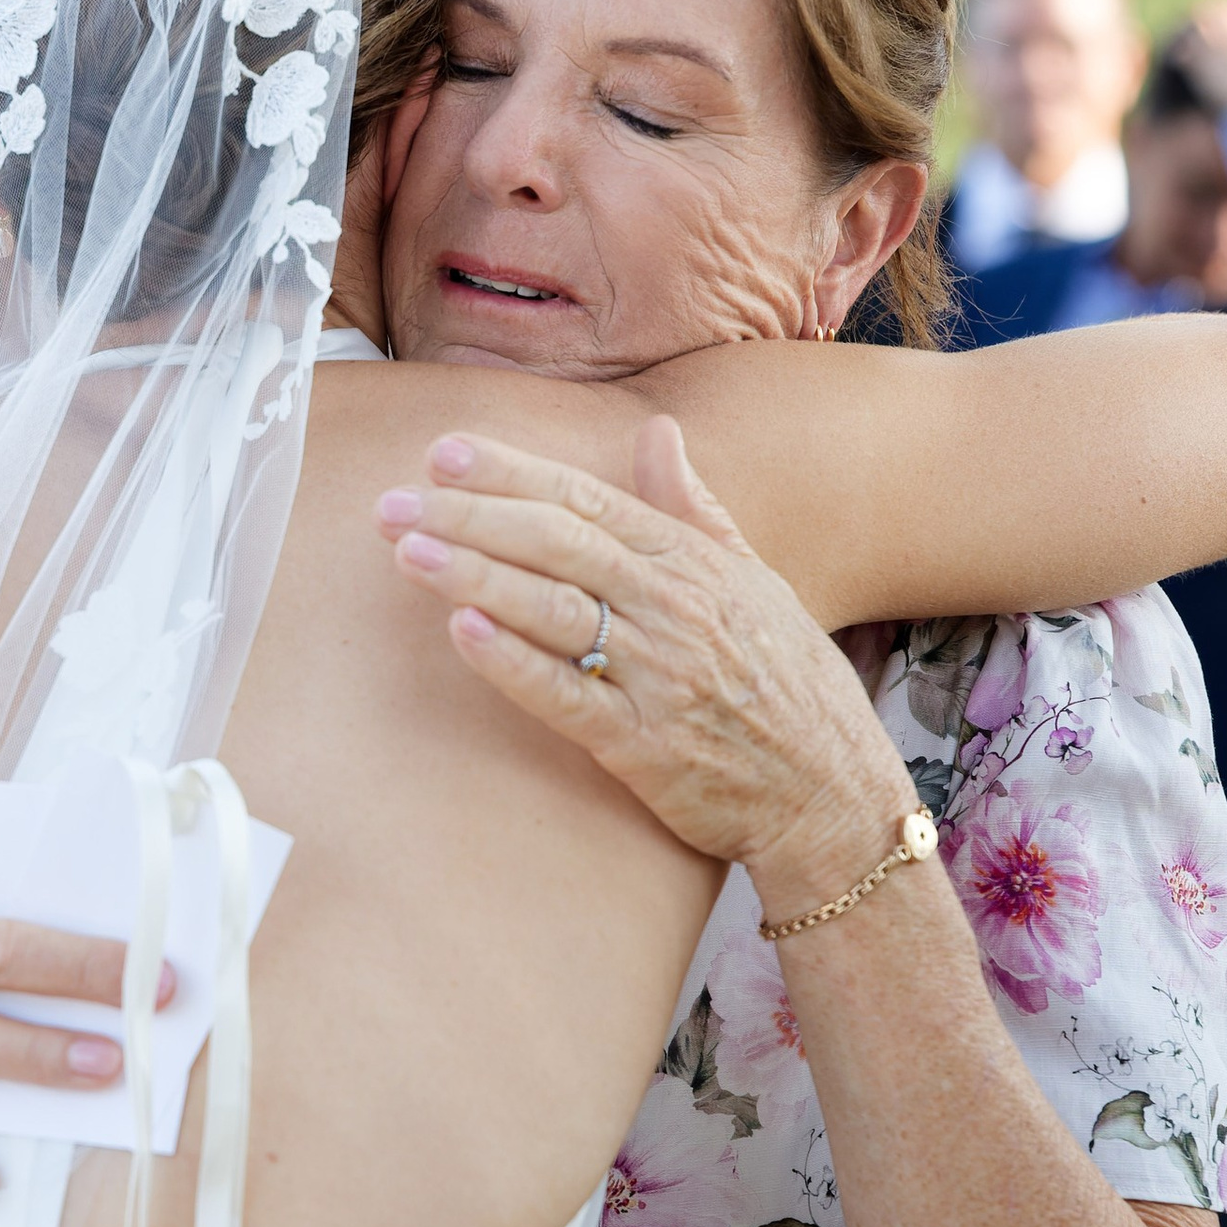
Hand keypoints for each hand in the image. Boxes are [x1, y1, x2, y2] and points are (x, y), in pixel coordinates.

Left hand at [376, 420, 917, 909]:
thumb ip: (694, 507)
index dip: (513, 474)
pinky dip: (514, 664)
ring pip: (556, 611)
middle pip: (559, 545)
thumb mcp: (754, 580)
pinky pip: (568, 696)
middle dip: (471, 517)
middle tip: (393, 504)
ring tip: (409, 552)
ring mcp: (659, 676)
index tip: (445, 452)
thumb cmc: (789, 685)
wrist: (832, 795)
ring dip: (476, 576)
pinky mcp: (644, 746)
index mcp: (694, 562)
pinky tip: (462, 634)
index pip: (587, 501)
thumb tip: (656, 432)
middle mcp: (675, 608)